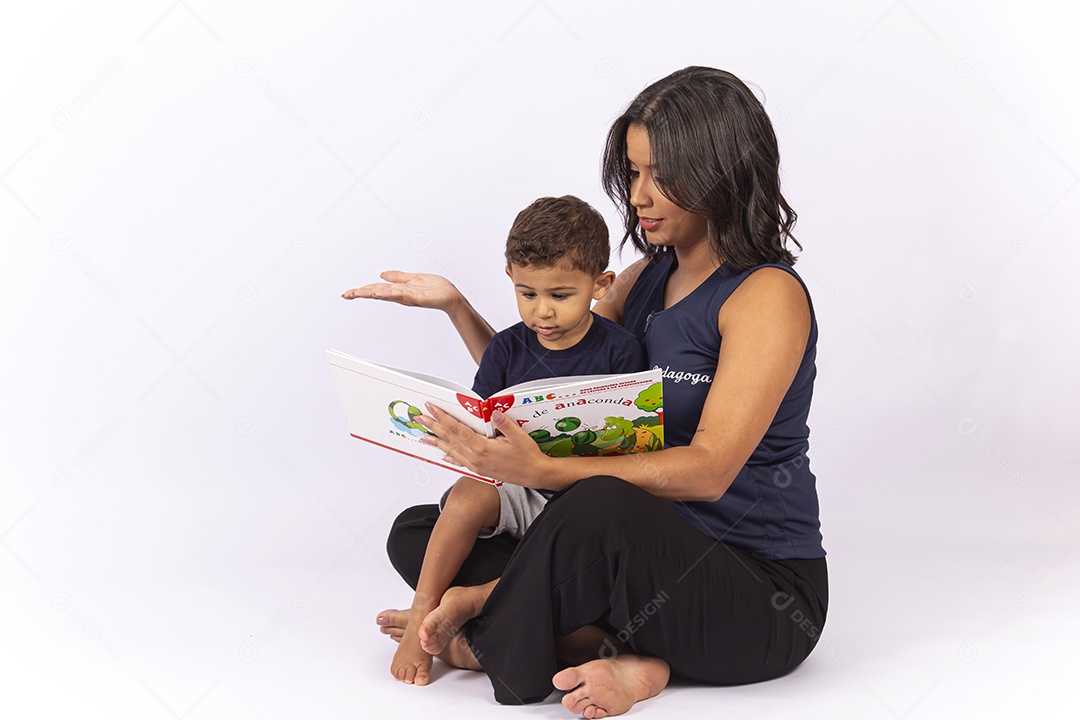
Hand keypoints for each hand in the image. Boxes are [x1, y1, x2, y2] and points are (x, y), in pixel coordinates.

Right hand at [341, 270, 462, 312]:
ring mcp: (407, 296)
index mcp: (398, 289)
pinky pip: (400, 293)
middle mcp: (400, 294)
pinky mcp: (416, 296)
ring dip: (371, 292)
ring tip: (359, 292)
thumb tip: (382, 274)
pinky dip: (388, 293)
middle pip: (376, 292)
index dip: (361, 290)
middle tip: (346, 295)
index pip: (376, 288)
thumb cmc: (436, 288)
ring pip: (385, 293)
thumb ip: (397, 277)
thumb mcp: (412, 279)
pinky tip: (379, 292)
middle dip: (361, 293)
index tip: (347, 293)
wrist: (451, 296)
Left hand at [418, 405, 557, 488]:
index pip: (458, 430)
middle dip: (433, 427)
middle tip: (419, 418)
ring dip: (437, 443)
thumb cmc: (528, 455)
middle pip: (450, 440)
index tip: (431, 408)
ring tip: (423, 436)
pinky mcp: (479, 470)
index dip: (443, 418)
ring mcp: (476, 466)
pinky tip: (443, 455)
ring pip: (451, 451)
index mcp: (483, 448)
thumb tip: (492, 412)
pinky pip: (460, 462)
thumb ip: (504, 424)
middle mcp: (476, 458)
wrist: (534, 475)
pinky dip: (450, 457)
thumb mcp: (519, 436)